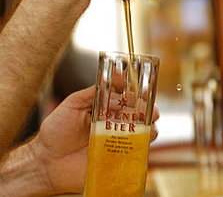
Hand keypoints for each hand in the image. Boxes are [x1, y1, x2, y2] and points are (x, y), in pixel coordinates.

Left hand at [30, 86, 158, 194]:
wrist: (46, 160)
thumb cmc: (57, 130)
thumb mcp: (73, 103)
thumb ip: (93, 92)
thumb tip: (116, 87)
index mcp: (106, 109)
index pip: (128, 99)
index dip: (139, 95)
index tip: (143, 93)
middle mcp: (114, 125)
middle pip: (141, 116)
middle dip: (151, 111)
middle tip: (150, 111)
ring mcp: (117, 143)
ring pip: (143, 135)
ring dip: (149, 128)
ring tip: (144, 126)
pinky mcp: (116, 161)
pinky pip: (135, 156)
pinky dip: (142, 148)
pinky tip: (139, 142)